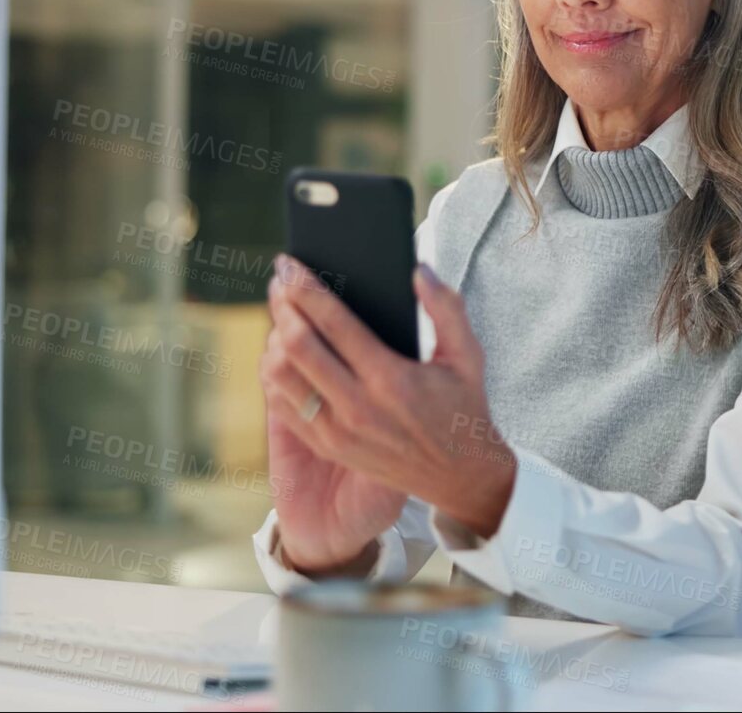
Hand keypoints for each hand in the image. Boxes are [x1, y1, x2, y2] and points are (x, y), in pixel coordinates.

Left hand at [262, 255, 517, 540]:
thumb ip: (446, 308)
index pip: (333, 323)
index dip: (305, 288)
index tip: (288, 264)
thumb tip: (418, 270)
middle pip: (297, 346)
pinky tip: (281, 355)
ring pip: (280, 377)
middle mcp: (358, 407)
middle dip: (281, 306)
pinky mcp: (328, 447)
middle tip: (277, 281)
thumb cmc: (464, 407)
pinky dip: (275, 375)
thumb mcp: (468, 356)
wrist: (459, 475)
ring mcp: (338, 432)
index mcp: (391, 379)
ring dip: (274, 341)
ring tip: (281, 318)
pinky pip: (283, 406)